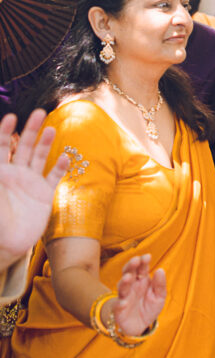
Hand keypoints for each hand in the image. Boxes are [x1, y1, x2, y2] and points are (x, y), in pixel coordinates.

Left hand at [0, 110, 68, 270]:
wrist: (7, 245)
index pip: (1, 146)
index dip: (5, 131)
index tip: (12, 116)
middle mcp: (15, 173)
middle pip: (23, 146)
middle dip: (30, 129)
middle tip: (39, 112)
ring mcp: (30, 183)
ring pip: (39, 157)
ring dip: (45, 143)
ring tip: (51, 129)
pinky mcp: (44, 194)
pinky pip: (53, 177)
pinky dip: (60, 167)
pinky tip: (65, 157)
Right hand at [109, 254, 165, 336]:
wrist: (140, 326)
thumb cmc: (149, 307)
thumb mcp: (159, 296)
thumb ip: (160, 284)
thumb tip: (160, 270)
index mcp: (142, 280)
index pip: (141, 268)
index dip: (143, 261)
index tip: (147, 256)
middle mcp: (131, 286)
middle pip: (128, 272)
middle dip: (131, 266)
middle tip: (135, 260)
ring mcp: (124, 297)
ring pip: (122, 287)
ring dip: (124, 282)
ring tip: (128, 277)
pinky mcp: (119, 310)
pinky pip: (118, 306)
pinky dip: (120, 304)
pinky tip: (124, 302)